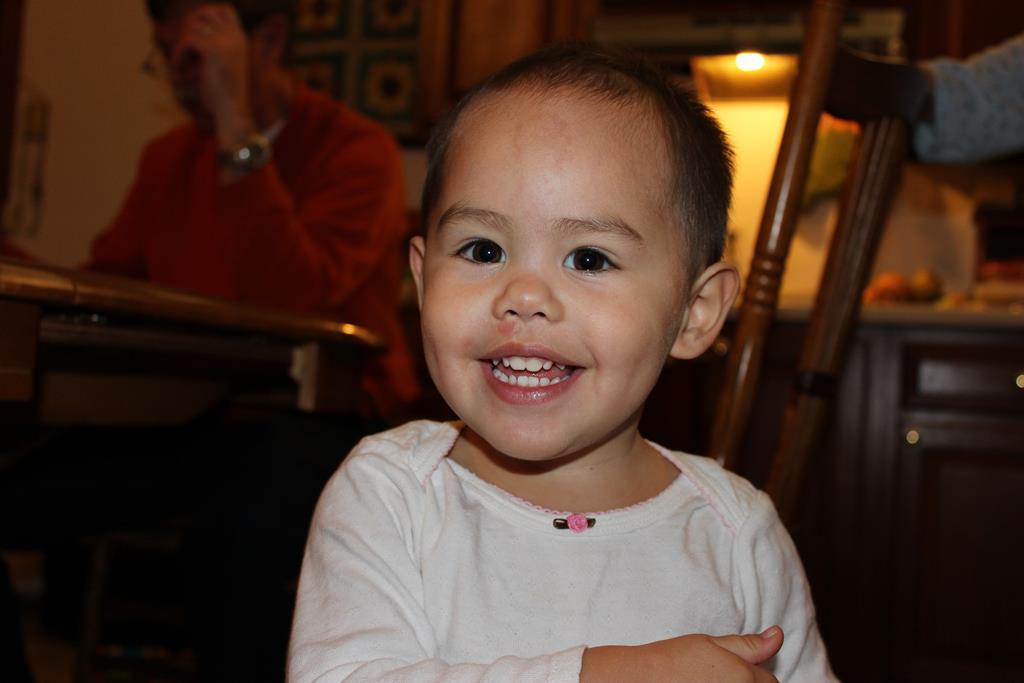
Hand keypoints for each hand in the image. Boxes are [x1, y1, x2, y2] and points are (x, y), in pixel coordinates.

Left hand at [171, 3, 255, 144]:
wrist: (233, 111)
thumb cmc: (226, 93)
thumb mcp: (224, 63)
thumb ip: (215, 44)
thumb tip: (193, 25)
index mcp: (240, 39)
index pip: (225, 10)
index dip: (206, 15)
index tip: (195, 34)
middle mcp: (234, 36)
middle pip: (204, 14)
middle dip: (189, 29)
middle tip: (185, 50)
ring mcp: (224, 41)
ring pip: (192, 27)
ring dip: (182, 45)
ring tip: (182, 63)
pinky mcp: (212, 49)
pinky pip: (186, 41)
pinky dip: (178, 55)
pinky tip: (179, 70)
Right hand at [581, 626, 783, 682]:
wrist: (641, 680)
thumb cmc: (674, 659)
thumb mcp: (710, 643)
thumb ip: (748, 644)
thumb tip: (778, 634)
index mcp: (744, 677)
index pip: (770, 681)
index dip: (754, 673)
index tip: (732, 670)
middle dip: (747, 682)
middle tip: (717, 677)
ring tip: (709, 682)